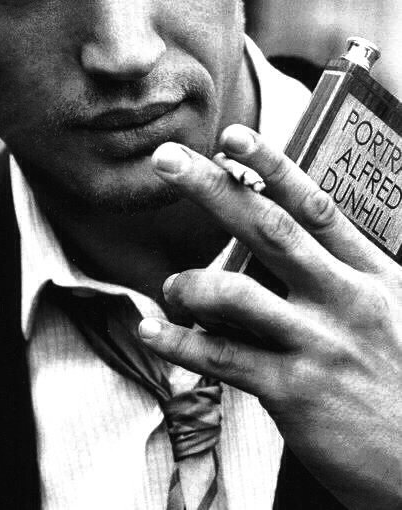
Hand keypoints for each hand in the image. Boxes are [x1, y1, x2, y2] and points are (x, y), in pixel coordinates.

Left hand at [139, 125, 401, 509]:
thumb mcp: (395, 309)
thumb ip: (348, 270)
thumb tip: (292, 236)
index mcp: (369, 274)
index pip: (314, 206)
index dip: (271, 166)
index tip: (232, 137)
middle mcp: (343, 300)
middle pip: (269, 230)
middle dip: (214, 189)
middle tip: (168, 161)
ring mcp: (318, 345)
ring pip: (237, 296)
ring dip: (191, 283)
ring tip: (172, 287)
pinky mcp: (295, 393)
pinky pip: (222, 359)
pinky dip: (179, 343)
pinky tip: (152, 331)